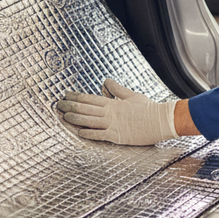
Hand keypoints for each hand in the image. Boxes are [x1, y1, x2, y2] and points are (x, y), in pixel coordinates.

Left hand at [57, 79, 178, 144]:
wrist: (160, 121)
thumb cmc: (148, 108)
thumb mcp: (132, 95)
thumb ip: (117, 89)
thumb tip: (106, 81)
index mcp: (113, 102)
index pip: (90, 98)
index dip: (76, 96)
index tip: (66, 94)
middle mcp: (110, 113)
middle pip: (86, 108)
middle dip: (71, 106)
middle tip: (58, 105)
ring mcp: (113, 125)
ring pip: (89, 121)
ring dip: (75, 118)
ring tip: (64, 116)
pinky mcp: (117, 136)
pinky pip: (99, 135)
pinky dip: (89, 133)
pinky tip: (79, 132)